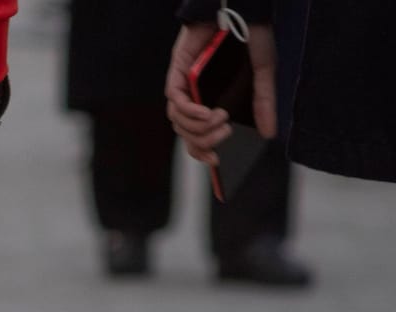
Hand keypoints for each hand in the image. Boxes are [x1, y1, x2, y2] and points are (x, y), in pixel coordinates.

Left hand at [165, 23, 278, 166]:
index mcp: (210, 99)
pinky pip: (174, 98)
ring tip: (220, 121)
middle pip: (185, 132)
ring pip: (177, 119)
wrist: (243, 8)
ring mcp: (184, 82)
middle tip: (224, 137)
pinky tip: (206, 114)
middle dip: (202, 141)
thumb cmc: (252, 36)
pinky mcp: (178, 69)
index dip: (202, 151)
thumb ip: (263, 102)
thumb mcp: (263, 73)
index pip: (197, 134)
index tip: (217, 163)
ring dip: (198, 127)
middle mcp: (194, 94)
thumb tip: (269, 134)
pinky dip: (189, 110)